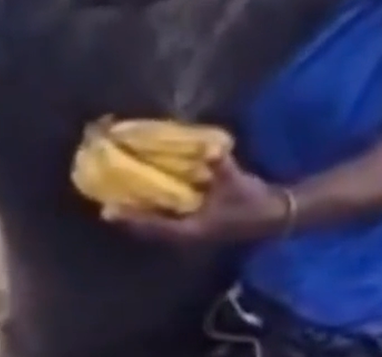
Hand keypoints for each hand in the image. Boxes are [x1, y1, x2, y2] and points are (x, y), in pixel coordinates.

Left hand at [106, 153, 290, 244]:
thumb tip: (209, 148)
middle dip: (130, 217)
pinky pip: (167, 218)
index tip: (110, 211)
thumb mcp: (236, 182)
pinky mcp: (197, 223)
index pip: (156, 226)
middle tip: (106, 202)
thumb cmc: (252, 202)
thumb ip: (220, 164)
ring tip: (119, 199)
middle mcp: (188, 234)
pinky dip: (154, 209)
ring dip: (140, 214)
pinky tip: (145, 195)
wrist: (275, 214)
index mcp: (194, 229)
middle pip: (151, 229)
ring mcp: (193, 230)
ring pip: (158, 225)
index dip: (133, 219)